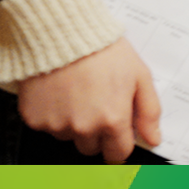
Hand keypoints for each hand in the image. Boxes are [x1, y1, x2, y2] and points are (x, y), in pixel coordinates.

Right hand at [15, 39, 160, 162]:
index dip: (120, 145)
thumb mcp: (139, 76)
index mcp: (112, 120)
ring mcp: (56, 125)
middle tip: (97, 104)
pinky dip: (52, 115)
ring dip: (74, 124)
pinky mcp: (34, 119)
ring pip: (68, 137)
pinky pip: (46, 127)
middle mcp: (83, 128)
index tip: (118, 136)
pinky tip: (59, 92)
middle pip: (91, 148)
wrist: (63, 34)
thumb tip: (154, 138)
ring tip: (77, 93)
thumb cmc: (103, 50)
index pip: (118, 154)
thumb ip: (149, 112)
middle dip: (97, 133)